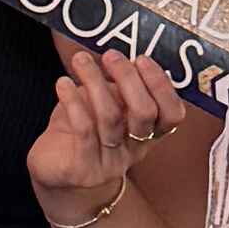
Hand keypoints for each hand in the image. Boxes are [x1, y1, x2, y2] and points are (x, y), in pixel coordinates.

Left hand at [30, 45, 180, 227]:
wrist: (56, 173)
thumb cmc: (83, 132)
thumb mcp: (108, 107)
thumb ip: (121, 89)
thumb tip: (122, 54)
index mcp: (148, 134)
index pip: (172, 114)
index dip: (161, 85)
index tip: (141, 59)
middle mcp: (134, 150)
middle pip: (144, 113)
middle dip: (128, 78)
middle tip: (110, 56)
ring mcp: (109, 162)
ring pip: (110, 117)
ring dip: (95, 81)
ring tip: (80, 60)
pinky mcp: (83, 168)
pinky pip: (83, 129)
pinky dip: (73, 100)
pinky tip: (63, 84)